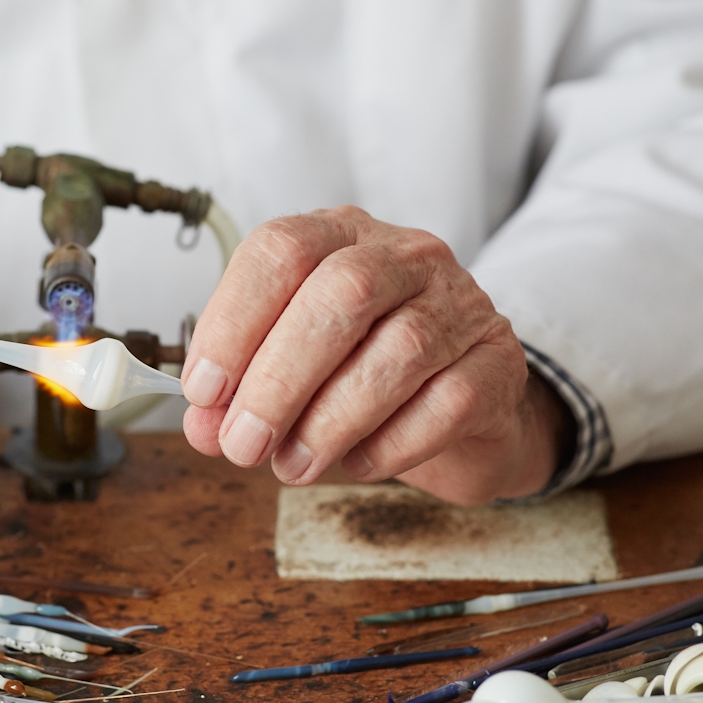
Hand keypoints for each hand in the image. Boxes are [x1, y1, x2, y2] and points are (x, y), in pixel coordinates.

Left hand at [180, 207, 572, 504]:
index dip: (234, 321)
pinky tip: (358, 464)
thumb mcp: (289, 371)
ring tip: (291, 466)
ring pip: (400, 351)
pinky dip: (392, 443)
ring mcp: (461, 303)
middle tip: (244, 444)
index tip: (203, 391)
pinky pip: (448, 402)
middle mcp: (404, 255)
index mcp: (338, 236)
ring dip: (331, 420)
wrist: (460, 406)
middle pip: (343, 294)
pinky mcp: (500, 362)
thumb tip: (203, 428)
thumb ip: (240, 394)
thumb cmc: (359, 373)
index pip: (282, 251)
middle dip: (281, 378)